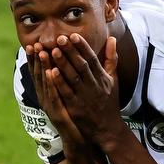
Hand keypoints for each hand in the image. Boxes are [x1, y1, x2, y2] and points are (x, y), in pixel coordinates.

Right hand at [25, 43, 85, 148]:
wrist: (79, 138)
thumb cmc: (75, 115)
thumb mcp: (69, 96)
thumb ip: (67, 80)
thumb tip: (64, 64)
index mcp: (49, 92)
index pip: (41, 72)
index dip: (37, 59)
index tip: (35, 43)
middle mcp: (46, 98)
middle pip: (40, 75)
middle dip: (36, 60)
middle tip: (34, 43)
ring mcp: (51, 106)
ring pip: (46, 84)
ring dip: (43, 67)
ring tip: (42, 52)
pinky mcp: (58, 113)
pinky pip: (55, 95)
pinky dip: (53, 83)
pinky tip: (52, 72)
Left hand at [47, 33, 127, 148]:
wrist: (107, 128)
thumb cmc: (109, 102)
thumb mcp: (113, 79)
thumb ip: (111, 58)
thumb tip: (112, 38)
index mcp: (102, 78)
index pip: (92, 59)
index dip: (82, 47)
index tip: (73, 35)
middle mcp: (94, 86)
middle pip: (81, 66)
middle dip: (70, 52)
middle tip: (60, 38)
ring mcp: (84, 97)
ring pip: (72, 78)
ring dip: (62, 64)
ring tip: (52, 51)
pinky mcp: (75, 108)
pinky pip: (66, 93)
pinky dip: (59, 82)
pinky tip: (50, 72)